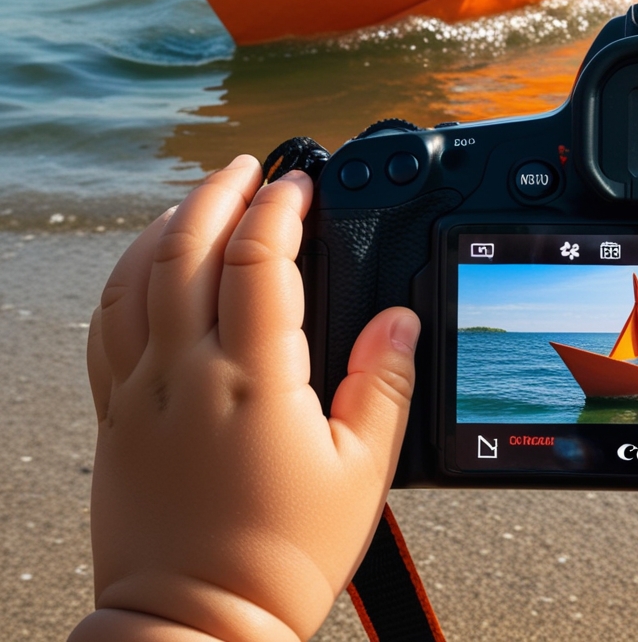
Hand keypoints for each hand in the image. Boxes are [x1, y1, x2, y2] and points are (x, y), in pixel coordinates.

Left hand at [71, 155, 419, 641]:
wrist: (196, 625)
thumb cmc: (282, 556)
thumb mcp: (362, 470)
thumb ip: (386, 383)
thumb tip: (402, 319)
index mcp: (253, 379)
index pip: (258, 260)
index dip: (281, 208)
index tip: (302, 188)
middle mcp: (187, 373)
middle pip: (186, 248)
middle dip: (219, 192)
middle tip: (249, 168)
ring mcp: (142, 391)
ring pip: (137, 278)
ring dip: (169, 224)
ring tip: (199, 200)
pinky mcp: (117, 415)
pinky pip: (107, 325)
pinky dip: (126, 277)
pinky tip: (147, 266)